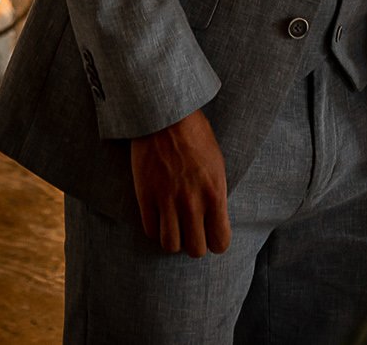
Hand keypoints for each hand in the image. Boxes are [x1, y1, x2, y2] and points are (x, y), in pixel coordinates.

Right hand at [129, 108, 230, 257]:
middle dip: (195, 244)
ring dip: (173, 240)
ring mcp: (167, 200)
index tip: (211, 234)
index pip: (220, 242)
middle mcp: (193, 202)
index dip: (216, 242)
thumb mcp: (217, 165)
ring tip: (174, 227)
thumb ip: (216, 195)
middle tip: (192, 232)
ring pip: (170, 246)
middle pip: (196, 250)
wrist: (166, 116)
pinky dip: (155, 229)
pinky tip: (159, 217)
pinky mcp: (146, 196)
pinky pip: (150, 230)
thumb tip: (215, 219)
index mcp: (215, 194)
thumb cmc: (196, 136)